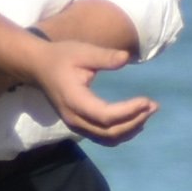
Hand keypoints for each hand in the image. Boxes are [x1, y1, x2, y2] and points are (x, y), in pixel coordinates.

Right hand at [29, 34, 155, 142]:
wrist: (38, 67)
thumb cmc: (61, 57)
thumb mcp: (82, 52)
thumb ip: (104, 57)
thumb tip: (126, 57)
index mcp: (73, 100)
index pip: (105, 116)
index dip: (129, 111)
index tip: (147, 100)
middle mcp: (73, 118)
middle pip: (109, 132)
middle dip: (135, 121)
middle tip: (154, 106)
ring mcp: (75, 125)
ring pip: (107, 138)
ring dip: (131, 129)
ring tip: (148, 112)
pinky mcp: (79, 125)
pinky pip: (103, 137)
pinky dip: (122, 133)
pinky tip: (136, 121)